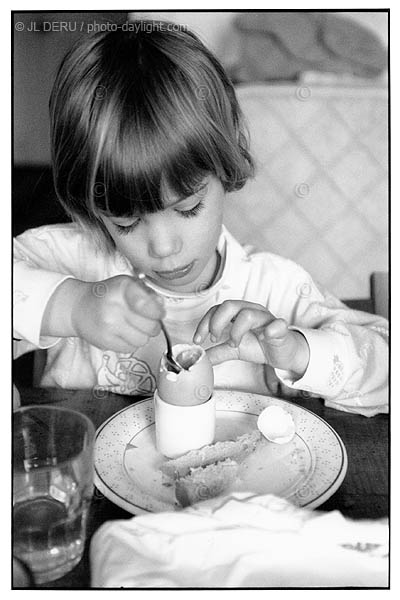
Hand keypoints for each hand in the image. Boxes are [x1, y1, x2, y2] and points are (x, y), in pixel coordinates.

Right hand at [42, 275, 164, 351]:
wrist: (79, 307)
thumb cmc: (107, 295)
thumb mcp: (127, 284)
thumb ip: (147, 293)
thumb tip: (161, 306)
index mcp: (123, 287)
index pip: (149, 306)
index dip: (158, 312)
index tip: (157, 312)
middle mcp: (115, 306)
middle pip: (151, 326)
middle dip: (152, 325)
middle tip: (144, 320)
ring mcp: (109, 325)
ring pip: (143, 340)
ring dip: (142, 335)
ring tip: (132, 327)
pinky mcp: (105, 341)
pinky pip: (131, 348)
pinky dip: (131, 343)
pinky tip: (123, 333)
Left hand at [193, 300, 309, 377]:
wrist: (284, 353)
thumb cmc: (261, 345)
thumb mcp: (235, 349)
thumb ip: (218, 352)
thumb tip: (201, 357)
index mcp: (238, 313)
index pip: (216, 310)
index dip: (204, 323)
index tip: (198, 339)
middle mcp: (251, 311)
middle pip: (229, 306)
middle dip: (216, 323)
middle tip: (215, 339)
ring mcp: (266, 318)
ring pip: (248, 313)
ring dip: (236, 331)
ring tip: (235, 344)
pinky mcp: (281, 329)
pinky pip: (277, 325)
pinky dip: (268, 331)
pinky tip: (263, 338)